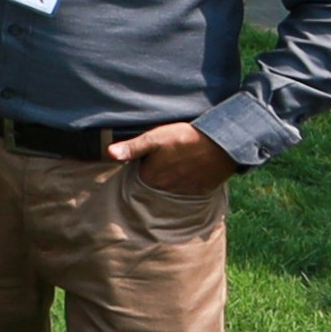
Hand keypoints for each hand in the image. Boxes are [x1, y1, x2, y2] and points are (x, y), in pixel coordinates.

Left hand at [109, 119, 240, 195]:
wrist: (221, 145)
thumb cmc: (184, 139)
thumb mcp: (154, 138)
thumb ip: (131, 148)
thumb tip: (109, 153)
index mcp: (150, 177)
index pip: (140, 171)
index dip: (144, 160)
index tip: (151, 152)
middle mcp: (165, 190)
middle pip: (155, 180)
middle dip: (158, 170)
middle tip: (168, 155)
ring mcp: (184, 192)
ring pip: (172, 185)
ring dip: (174, 175)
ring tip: (181, 160)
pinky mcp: (201, 191)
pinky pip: (189, 188)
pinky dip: (189, 180)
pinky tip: (193, 167)